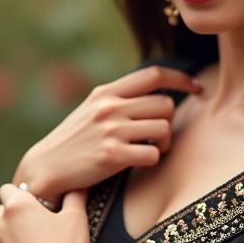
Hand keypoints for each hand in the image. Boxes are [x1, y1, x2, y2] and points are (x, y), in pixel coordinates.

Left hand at [0, 185, 91, 242]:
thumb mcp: (77, 218)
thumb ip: (75, 197)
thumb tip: (78, 185)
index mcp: (18, 205)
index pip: (8, 189)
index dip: (21, 195)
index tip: (34, 206)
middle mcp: (0, 222)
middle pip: (0, 211)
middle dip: (13, 216)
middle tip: (34, 228)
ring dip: (2, 234)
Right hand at [13, 65, 203, 199]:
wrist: (45, 167)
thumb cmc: (75, 140)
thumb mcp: (93, 109)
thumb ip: (120, 98)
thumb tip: (157, 91)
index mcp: (106, 92)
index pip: (154, 74)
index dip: (181, 79)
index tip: (197, 88)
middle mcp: (109, 107)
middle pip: (165, 105)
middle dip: (168, 122)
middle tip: (158, 137)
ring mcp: (111, 131)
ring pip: (164, 128)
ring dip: (164, 143)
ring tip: (151, 150)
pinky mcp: (112, 156)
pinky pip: (153, 154)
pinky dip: (153, 160)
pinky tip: (140, 162)